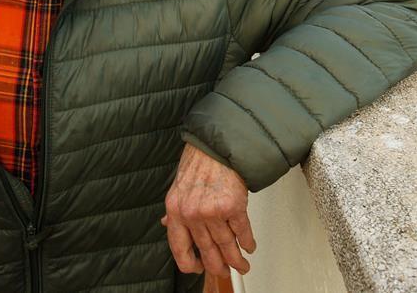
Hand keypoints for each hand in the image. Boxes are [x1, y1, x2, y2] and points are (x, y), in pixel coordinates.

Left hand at [162, 143, 256, 277]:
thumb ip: (175, 211)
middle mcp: (192, 213)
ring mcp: (212, 211)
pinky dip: (247, 242)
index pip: (179, 248)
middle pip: (207, 251)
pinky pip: (242, 232)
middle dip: (218, 266)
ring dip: (236, 259)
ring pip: (226, 245)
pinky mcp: (233, 206)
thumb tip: (168, 226)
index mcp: (176, 211)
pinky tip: (248, 246)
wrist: (217, 145)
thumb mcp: (178, 188)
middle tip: (224, 271)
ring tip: (241, 264)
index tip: (199, 268)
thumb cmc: (200, 162)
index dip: (190, 264)